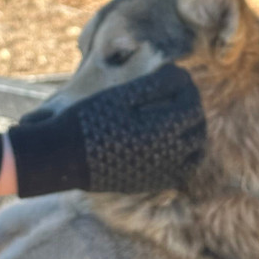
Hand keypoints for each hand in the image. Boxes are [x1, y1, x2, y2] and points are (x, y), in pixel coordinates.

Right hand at [6, 64, 205, 196]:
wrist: (61, 157)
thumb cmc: (88, 120)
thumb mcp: (121, 96)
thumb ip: (155, 85)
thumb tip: (182, 75)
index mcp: (161, 130)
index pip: (192, 106)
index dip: (188, 88)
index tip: (179, 76)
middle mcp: (166, 155)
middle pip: (197, 129)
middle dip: (192, 108)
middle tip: (180, 94)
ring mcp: (160, 173)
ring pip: (194, 153)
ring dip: (193, 133)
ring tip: (180, 118)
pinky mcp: (150, 184)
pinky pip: (180, 172)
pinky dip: (184, 156)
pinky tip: (171, 144)